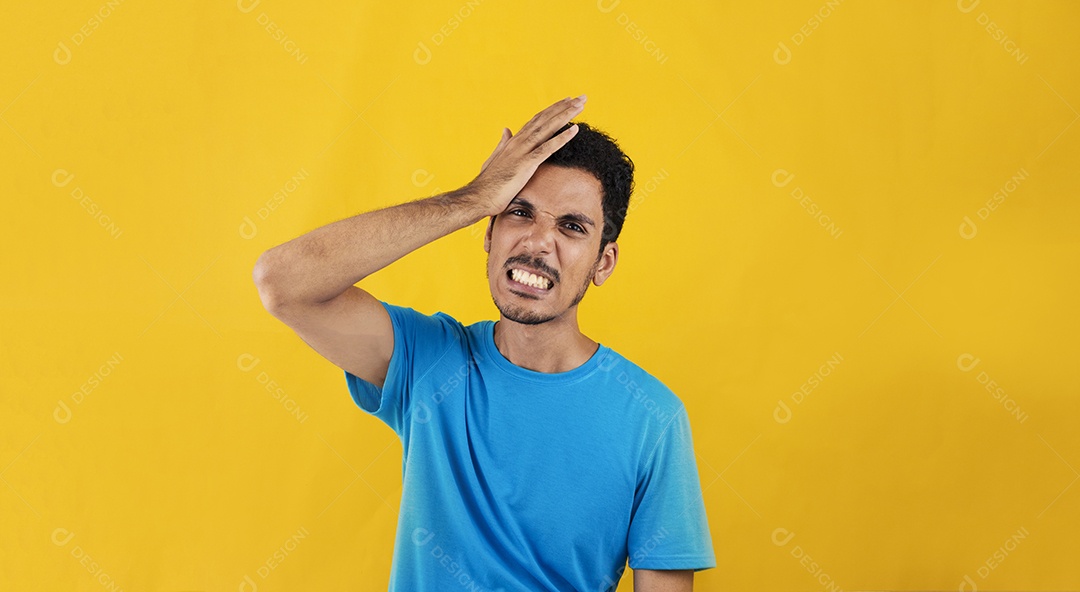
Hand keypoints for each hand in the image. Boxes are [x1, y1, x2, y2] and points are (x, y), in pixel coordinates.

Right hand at [464, 95, 586, 216]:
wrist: (478, 197)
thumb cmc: (487, 184)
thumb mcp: (495, 160)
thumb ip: (502, 144)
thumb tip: (506, 129)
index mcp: (513, 141)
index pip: (536, 120)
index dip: (552, 110)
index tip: (566, 101)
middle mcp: (519, 141)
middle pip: (545, 119)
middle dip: (564, 107)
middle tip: (581, 97)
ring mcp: (522, 151)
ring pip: (548, 128)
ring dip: (566, 115)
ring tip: (581, 105)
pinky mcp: (526, 164)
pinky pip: (547, 148)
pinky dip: (562, 138)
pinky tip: (575, 129)